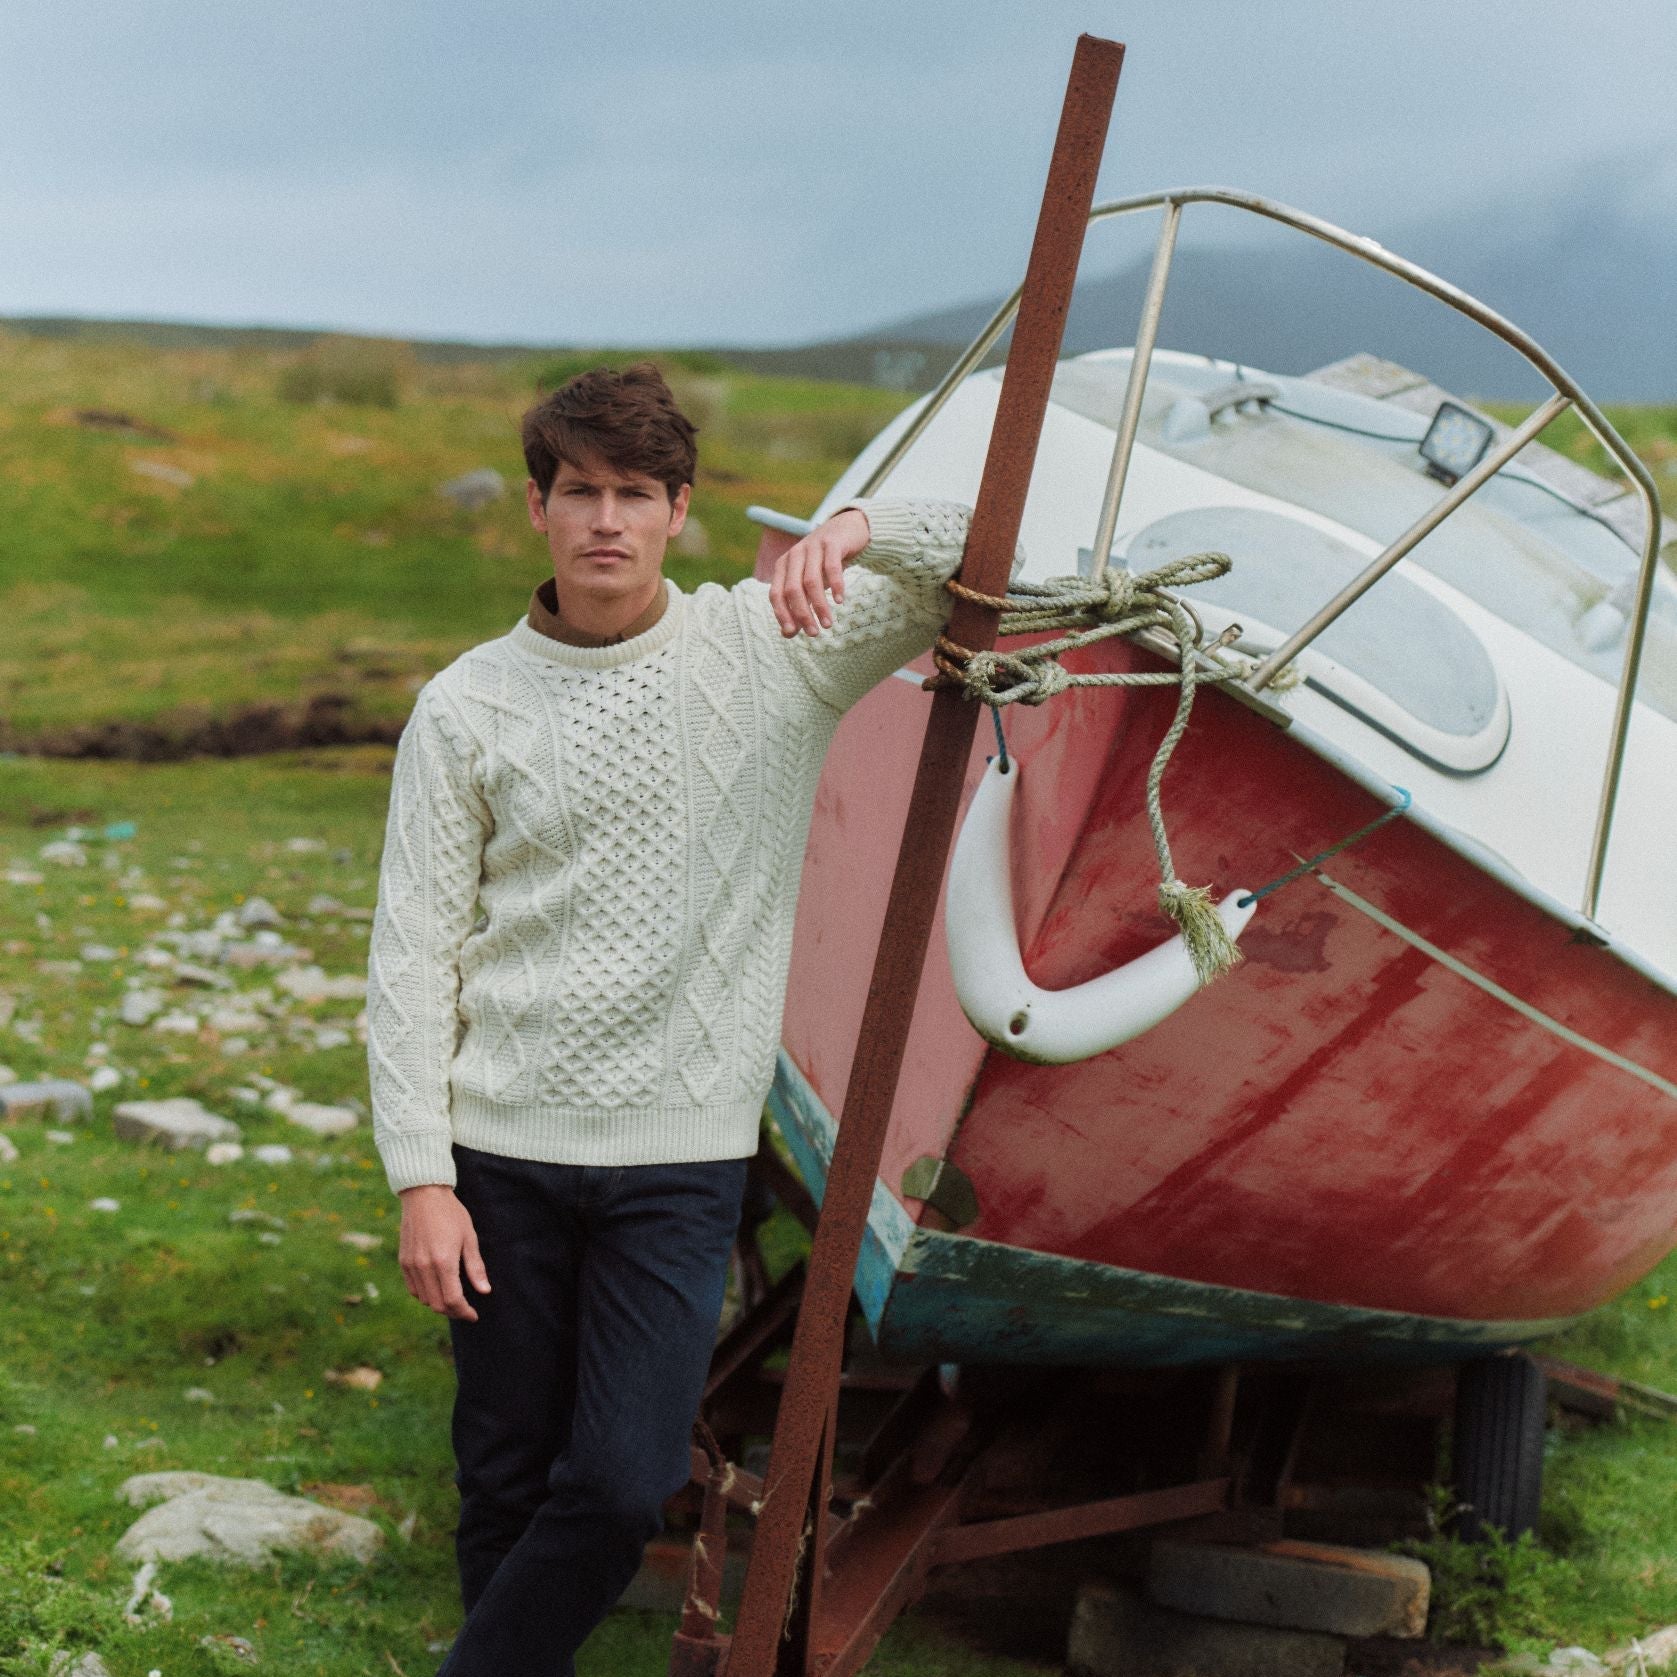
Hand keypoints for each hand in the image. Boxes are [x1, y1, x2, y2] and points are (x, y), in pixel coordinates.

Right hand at [398, 1184, 490, 1320]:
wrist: (424, 1195)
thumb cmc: (451, 1214)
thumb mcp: (469, 1238)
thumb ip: (475, 1267)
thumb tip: (485, 1291)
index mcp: (443, 1261)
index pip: (453, 1300)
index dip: (464, 1312)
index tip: (473, 1315)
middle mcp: (424, 1267)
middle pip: (437, 1304)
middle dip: (453, 1312)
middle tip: (465, 1309)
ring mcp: (411, 1265)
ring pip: (424, 1299)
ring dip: (439, 1304)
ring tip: (453, 1298)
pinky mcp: (403, 1262)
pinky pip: (413, 1289)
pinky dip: (425, 1295)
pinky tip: (436, 1288)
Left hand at [769, 508, 870, 637]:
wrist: (846, 529)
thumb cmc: (824, 562)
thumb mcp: (809, 583)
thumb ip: (797, 605)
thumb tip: (787, 634)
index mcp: (783, 565)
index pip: (776, 594)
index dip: (782, 614)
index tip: (792, 633)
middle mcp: (794, 555)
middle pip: (792, 589)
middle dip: (802, 614)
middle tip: (814, 633)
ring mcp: (812, 547)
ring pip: (811, 581)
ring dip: (820, 605)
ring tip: (828, 623)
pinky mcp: (831, 542)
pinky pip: (831, 566)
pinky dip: (835, 585)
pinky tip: (840, 601)